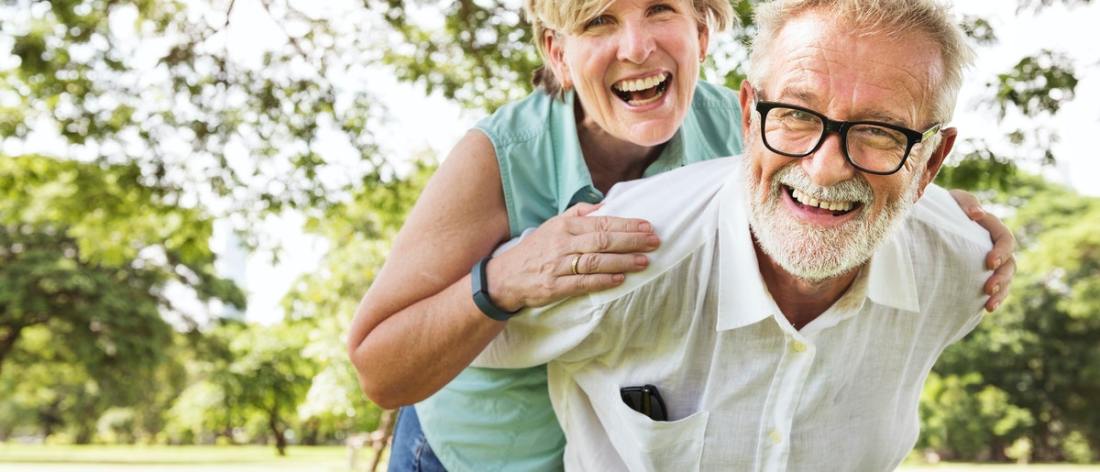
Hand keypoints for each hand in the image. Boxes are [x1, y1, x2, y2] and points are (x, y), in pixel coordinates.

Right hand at [486, 202, 658, 311]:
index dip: (626, 224)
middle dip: (631, 241)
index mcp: (564, 226)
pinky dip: (603, 281)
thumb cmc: (535, 250)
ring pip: (596, 261)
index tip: (647, 226)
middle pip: (602, 241)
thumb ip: (578, 214)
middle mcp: (562, 243)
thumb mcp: (553, 225)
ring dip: (622, 261)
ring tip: (644, 261)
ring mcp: (558, 266)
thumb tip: (604, 204)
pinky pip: (583, 282)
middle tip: (654, 242)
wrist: (505, 277)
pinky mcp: (554, 286)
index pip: (601, 223)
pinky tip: (620, 279)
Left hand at [949, 189, 1015, 311]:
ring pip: (1006, 279)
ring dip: (1001, 292)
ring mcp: (991, 262)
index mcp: (992, 227)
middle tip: (988, 288)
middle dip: (1002, 278)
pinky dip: (994, 299)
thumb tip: (978, 214)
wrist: (931, 221)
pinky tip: (986, 308)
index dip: (1001, 252)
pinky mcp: (982, 274)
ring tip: (989, 305)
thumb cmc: (944, 207)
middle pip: (1010, 263)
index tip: (989, 262)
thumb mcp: (953, 200)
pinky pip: (995, 289)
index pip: (1005, 239)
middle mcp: (995, 246)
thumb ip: (966, 202)